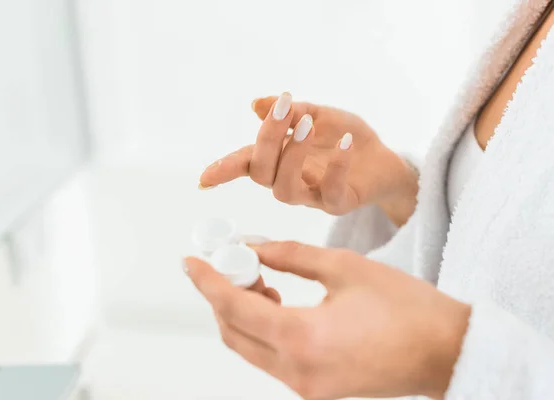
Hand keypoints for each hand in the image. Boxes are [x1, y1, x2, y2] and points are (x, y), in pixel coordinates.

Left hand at [185, 242, 469, 398]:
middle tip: (231, 262)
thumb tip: (252, 247)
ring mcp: (306, 388)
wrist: (445, 352)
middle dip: (222, 295)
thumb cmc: (407, 308)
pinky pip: (271, 358)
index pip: (234, 307)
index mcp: (304, 339)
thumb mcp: (345, 267)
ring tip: (259, 278)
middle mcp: (298, 372)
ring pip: (249, 348)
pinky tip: (276, 301)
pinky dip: (262, 329)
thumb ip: (289, 255)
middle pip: (233, 333)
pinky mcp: (315, 390)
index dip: (207, 281)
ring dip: (242, 312)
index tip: (191, 261)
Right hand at [199, 94, 417, 224]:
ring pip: (285, 190)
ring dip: (292, 155)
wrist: (384, 160)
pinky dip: (337, 165)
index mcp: (280, 160)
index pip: (247, 164)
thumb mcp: (321, 114)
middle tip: (284, 110)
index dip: (224, 169)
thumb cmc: (347, 137)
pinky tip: (346, 141)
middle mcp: (290, 181)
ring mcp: (313, 196)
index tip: (203, 180)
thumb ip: (293, 111)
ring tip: (309, 124)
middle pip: (263, 173)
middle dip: (268, 140)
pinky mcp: (339, 203)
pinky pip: (331, 192)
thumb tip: (257, 104)